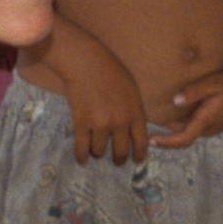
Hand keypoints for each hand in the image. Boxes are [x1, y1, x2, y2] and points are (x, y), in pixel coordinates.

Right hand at [45, 38, 147, 163]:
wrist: (86, 63)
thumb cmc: (111, 71)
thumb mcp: (133, 90)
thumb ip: (135, 110)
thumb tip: (135, 130)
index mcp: (135, 113)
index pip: (141, 142)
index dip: (139, 155)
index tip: (136, 160)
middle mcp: (120, 122)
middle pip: (121, 151)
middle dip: (119, 159)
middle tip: (117, 161)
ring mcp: (100, 125)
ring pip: (100, 151)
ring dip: (98, 153)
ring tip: (96, 152)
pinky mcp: (81, 124)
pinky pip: (81, 148)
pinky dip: (81, 156)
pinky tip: (82, 160)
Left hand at [152, 65, 222, 147]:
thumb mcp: (215, 82)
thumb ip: (195, 90)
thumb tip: (175, 99)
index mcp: (206, 121)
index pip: (182, 139)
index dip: (165, 143)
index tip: (149, 140)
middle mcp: (207, 129)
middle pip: (181, 137)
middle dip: (163, 135)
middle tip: (143, 129)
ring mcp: (210, 128)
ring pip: (187, 131)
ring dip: (171, 129)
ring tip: (154, 121)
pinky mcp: (213, 124)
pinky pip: (193, 126)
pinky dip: (181, 123)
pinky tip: (172, 113)